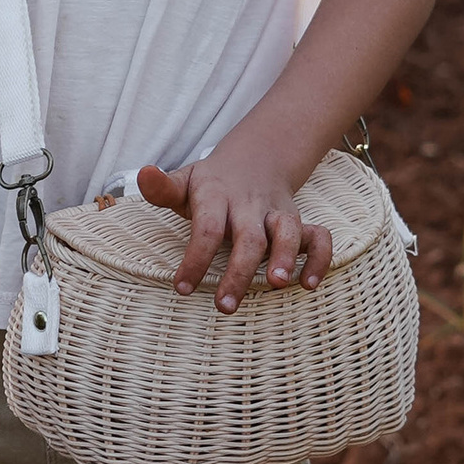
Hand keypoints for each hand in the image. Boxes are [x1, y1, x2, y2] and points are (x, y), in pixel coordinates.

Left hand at [134, 150, 331, 313]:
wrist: (256, 157)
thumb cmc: (211, 184)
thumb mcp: (184, 181)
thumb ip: (162, 188)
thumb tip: (143, 175)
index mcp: (216, 196)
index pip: (206, 228)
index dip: (195, 258)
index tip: (182, 288)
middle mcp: (249, 205)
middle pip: (248, 237)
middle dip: (239, 272)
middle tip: (225, 306)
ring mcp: (277, 212)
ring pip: (288, 231)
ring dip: (285, 257)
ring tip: (277, 285)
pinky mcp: (299, 221)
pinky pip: (319, 237)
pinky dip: (320, 258)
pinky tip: (309, 285)